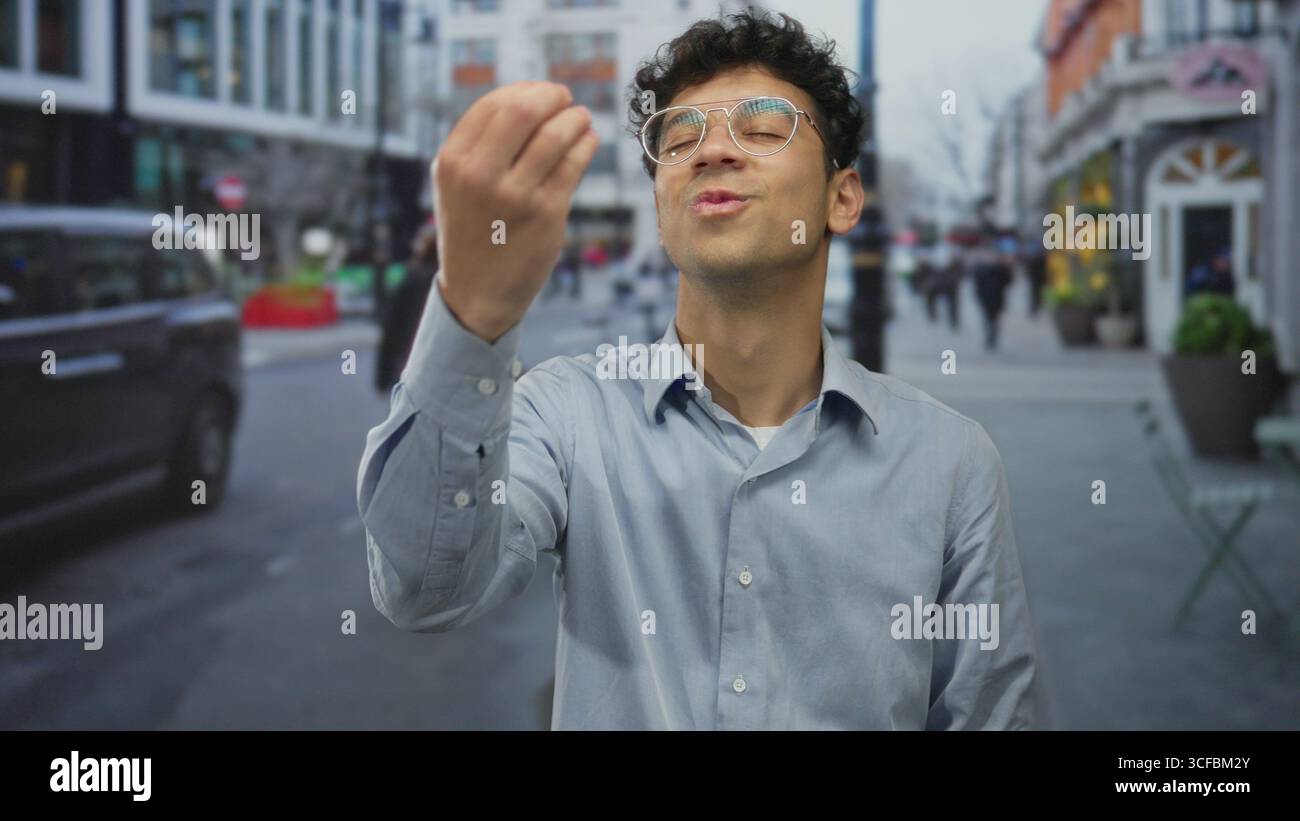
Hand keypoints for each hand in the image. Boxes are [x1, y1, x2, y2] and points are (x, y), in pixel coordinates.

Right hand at [431, 81, 599, 342]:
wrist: (477, 293)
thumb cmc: (473, 231)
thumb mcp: (457, 184)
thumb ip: (481, 145)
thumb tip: (529, 98)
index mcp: (452, 161)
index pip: (493, 104)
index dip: (524, 90)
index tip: (542, 93)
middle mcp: (479, 175)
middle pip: (523, 109)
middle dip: (551, 96)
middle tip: (566, 99)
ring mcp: (513, 195)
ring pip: (555, 134)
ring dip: (575, 119)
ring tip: (582, 119)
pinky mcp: (545, 213)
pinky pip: (573, 163)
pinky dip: (586, 144)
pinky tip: (589, 140)